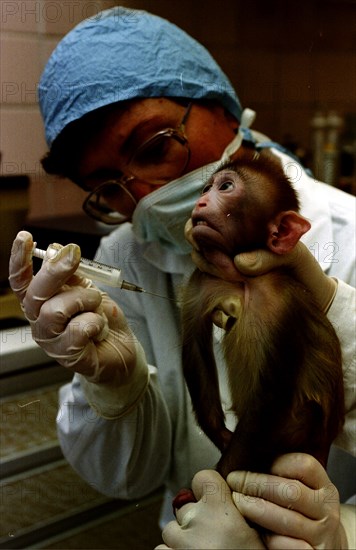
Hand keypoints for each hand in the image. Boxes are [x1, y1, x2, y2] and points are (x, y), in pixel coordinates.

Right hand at [9, 231, 138, 382]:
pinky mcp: (69, 357)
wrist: (123, 347)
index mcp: (40, 303)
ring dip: (83, 299)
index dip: (19, 259)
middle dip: (55, 270)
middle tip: (74, 255)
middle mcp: (40, 322)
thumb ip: (71, 273)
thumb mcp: (87, 287)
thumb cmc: (99, 316)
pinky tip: (99, 327)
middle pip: (36, 293)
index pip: (21, 281)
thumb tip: (55, 250)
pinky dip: (94, 321)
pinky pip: (79, 330)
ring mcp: (52, 342)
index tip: (25, 237)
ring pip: (56, 310)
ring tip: (96, 303)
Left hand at [155, 470, 264, 549]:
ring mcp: (177, 542)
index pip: (202, 477)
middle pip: (186, 508)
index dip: (208, 489)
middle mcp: (194, 522)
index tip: (215, 501)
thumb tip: (246, 499)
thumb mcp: (260, 535)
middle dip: (195, 520)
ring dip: (182, 540)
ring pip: (171, 531)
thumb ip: (248, 511)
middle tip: (214, 538)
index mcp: (220, 510)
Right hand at [186, 217, 335, 312]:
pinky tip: (232, 314)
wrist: (314, 300)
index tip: (217, 247)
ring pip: (200, 277)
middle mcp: (226, 254)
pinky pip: (212, 308)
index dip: (199, 232)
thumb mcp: (294, 255)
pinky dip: (217, 312)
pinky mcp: (227, 303)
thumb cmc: (302, 269)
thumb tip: (239, 262)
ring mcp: (223, 278)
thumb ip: (271, 255)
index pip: (203, 224)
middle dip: (209, 261)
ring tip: (240, 289)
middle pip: (197, 250)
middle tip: (234, 274)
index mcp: (237, 234)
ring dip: (213, 283)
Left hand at [228, 453, 347, 548]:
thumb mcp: (300, 486)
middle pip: (290, 491)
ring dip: (256, 509)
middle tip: (234, 480)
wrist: (323, 546)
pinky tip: (257, 532)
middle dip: (256, 484)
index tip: (256, 464)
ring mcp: (321, 534)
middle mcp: (325, 509)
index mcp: (323, 486)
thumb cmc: (300, 510)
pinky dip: (271, 539)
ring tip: (237, 502)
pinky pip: (290, 547)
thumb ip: (281, 472)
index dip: (278, 462)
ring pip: (287, 520)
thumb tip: (243, 452)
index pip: (304, 465)